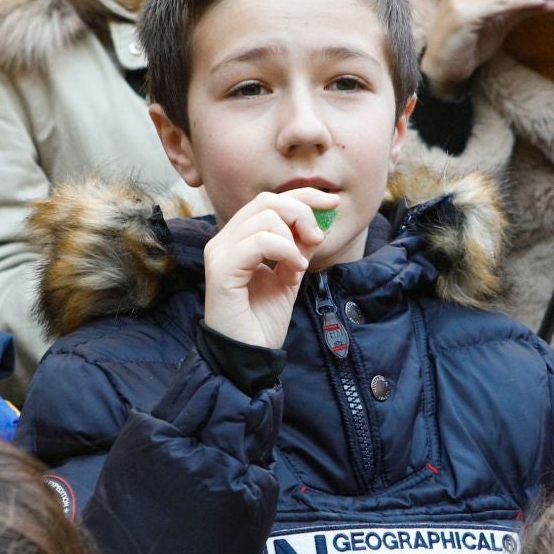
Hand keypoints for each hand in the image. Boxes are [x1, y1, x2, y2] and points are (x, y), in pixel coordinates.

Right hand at [200, 188, 334, 350]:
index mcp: (238, 239)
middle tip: (318, 238)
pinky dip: (284, 251)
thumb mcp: (289, 275)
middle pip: (266, 201)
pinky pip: (258, 241)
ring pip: (264, 217)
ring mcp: (220, 253)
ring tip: (300, 266)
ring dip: (294, 238)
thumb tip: (319, 220)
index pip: (269, 201)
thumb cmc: (262, 321)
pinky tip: (293, 271)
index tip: (333, 204)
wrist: (248, 356)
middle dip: (302, 212)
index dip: (303, 196)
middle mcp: (224, 241)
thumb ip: (299, 247)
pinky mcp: (222, 269)